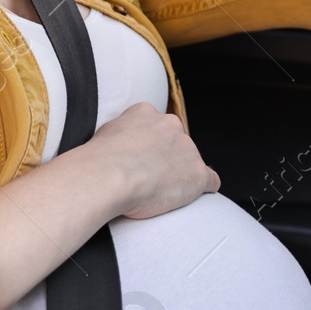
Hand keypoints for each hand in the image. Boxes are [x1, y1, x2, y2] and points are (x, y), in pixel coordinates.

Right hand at [80, 102, 219, 218]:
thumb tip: (123, 142)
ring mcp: (187, 149)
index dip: (149, 146)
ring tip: (157, 192)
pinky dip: (203, 188)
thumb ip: (122, 133)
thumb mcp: (105, 134)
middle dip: (166, 158)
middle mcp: (171, 126)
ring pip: (190, 161)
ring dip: (179, 174)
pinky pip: (210, 180)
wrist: (109, 177)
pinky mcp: (197, 175)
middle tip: (148, 177)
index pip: (156, 127)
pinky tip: (195, 195)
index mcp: (146, 114)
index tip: (141, 159)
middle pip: (176, 141)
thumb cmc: (100, 160)